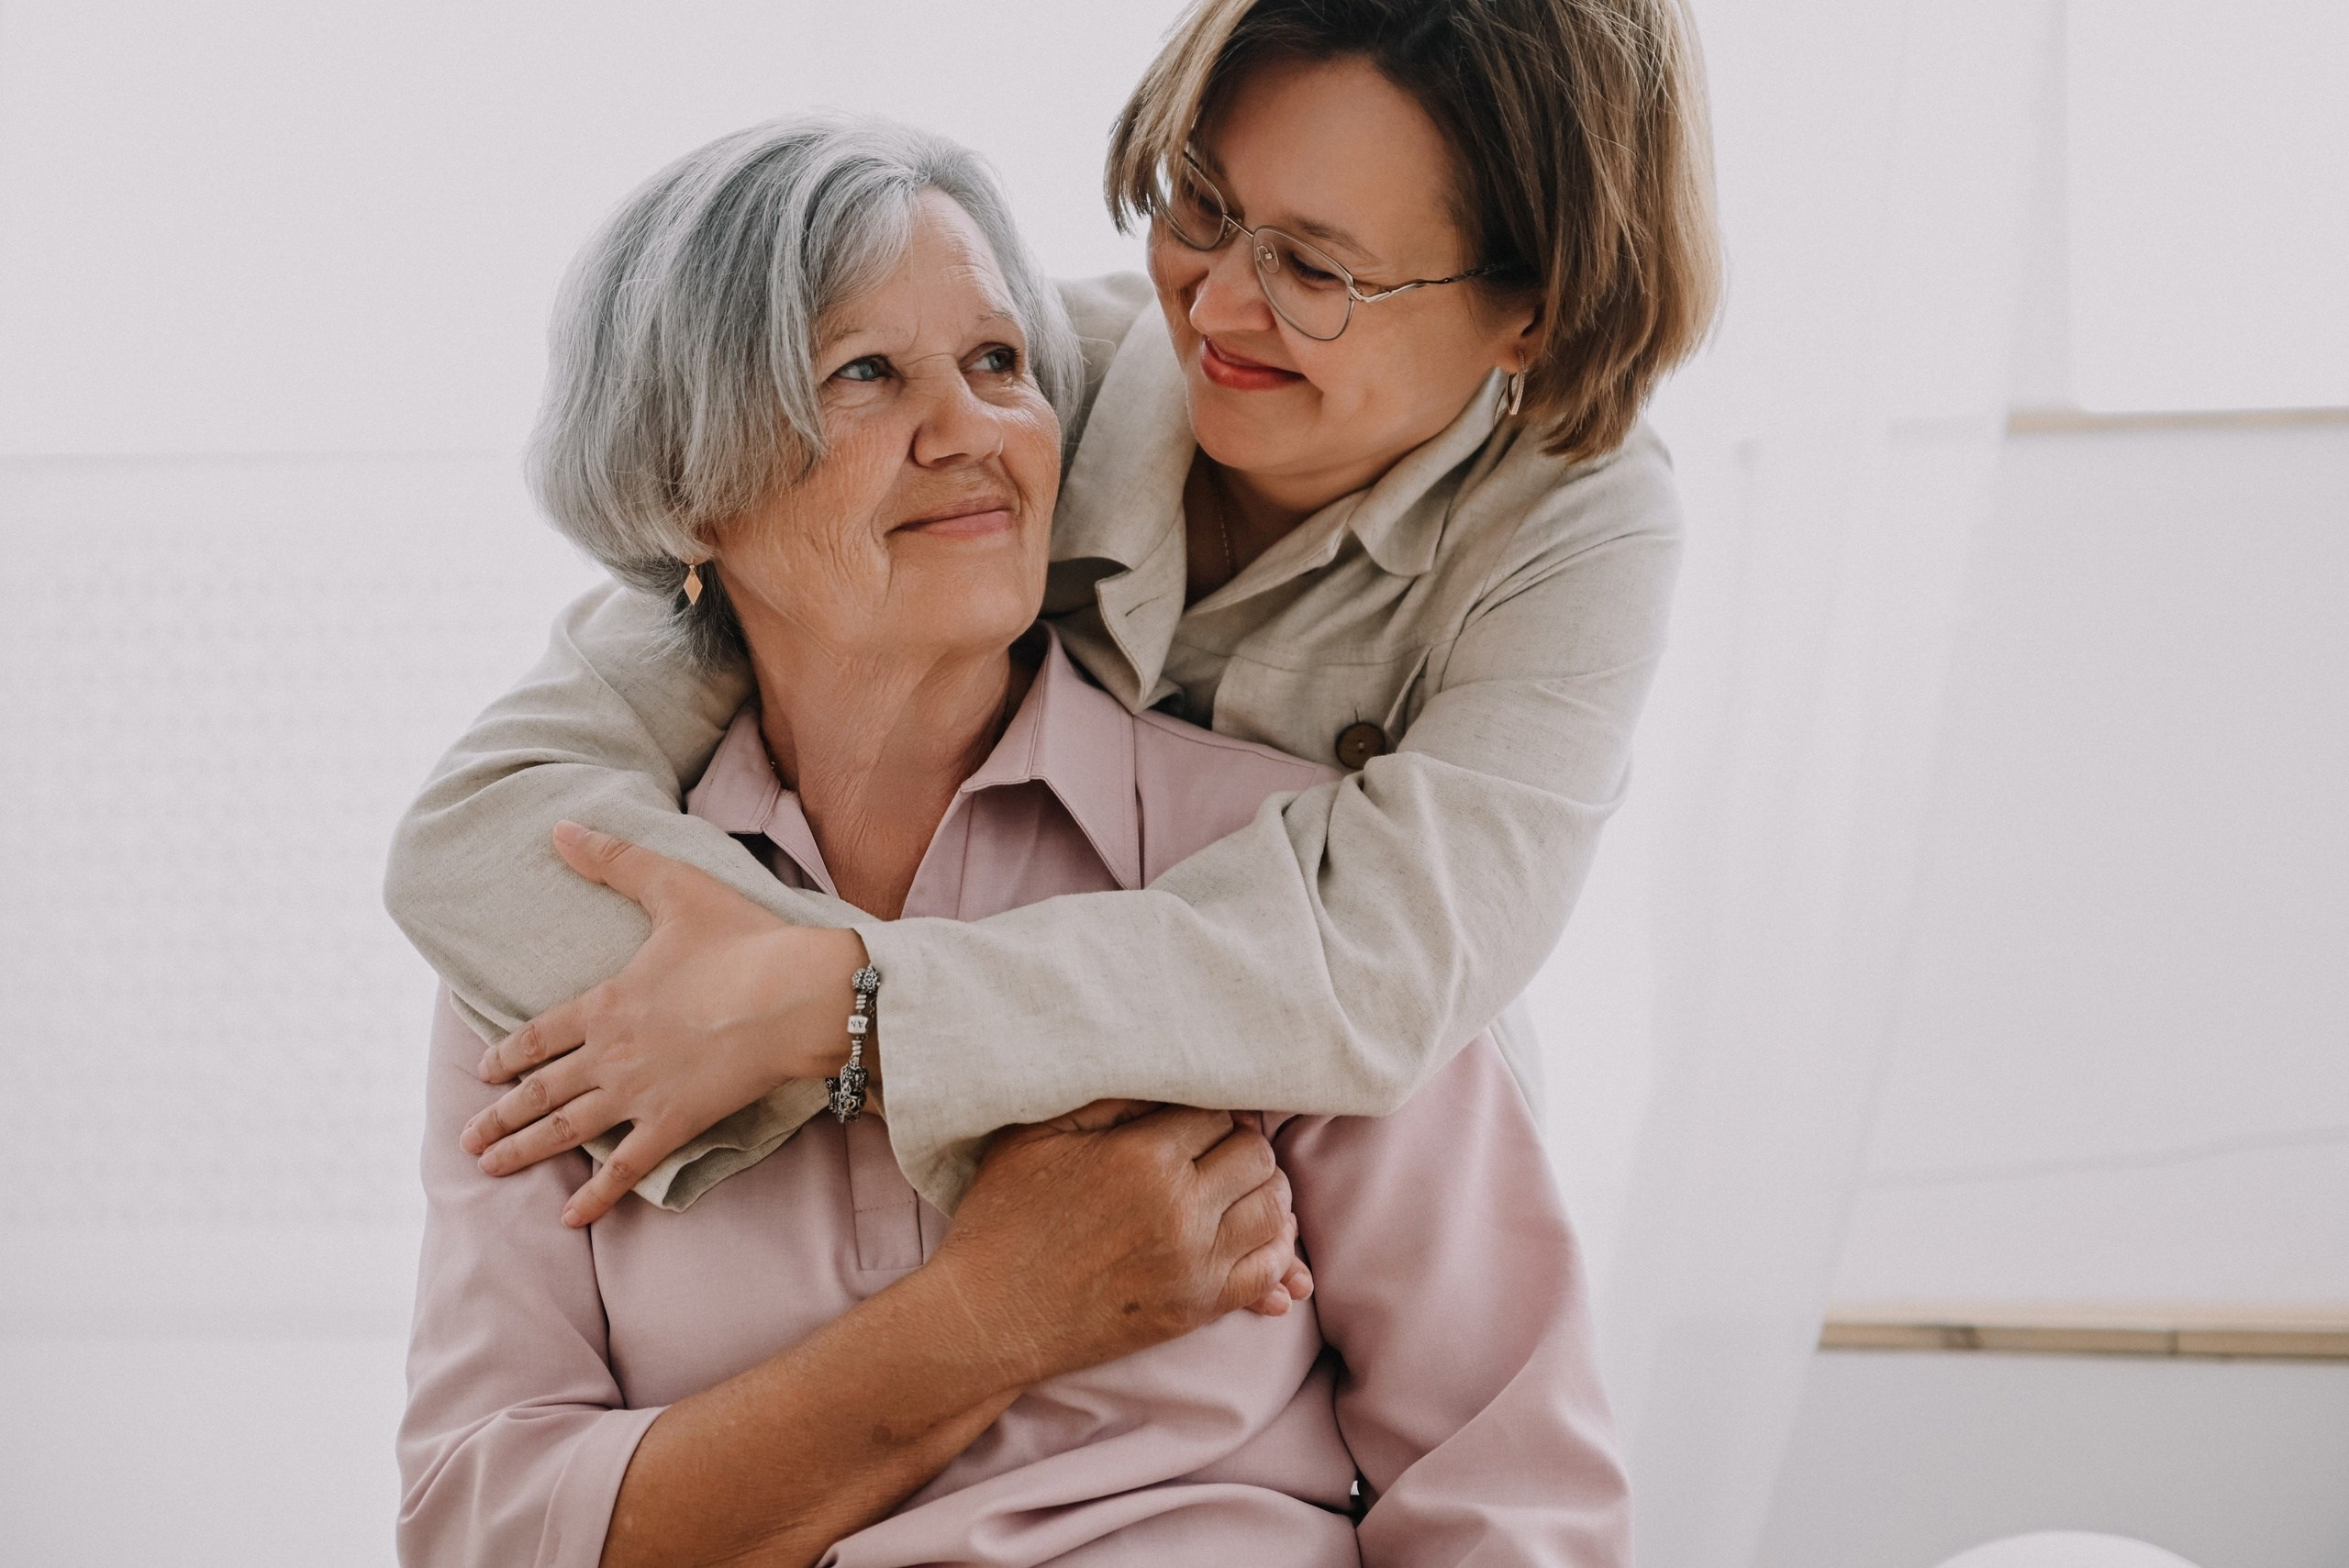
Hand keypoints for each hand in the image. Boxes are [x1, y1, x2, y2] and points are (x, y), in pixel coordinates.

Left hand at [459, 821, 866, 1226]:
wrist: (797, 995)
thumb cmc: (743, 940)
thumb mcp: (674, 888)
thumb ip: (615, 862)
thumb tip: (561, 828)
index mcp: (606, 1002)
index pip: (539, 1036)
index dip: (507, 1056)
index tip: (483, 1074)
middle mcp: (610, 1054)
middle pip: (541, 1090)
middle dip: (500, 1116)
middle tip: (468, 1138)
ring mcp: (640, 1094)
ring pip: (568, 1130)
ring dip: (525, 1150)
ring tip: (491, 1167)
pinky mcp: (675, 1123)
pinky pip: (625, 1167)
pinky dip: (594, 1195)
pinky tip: (568, 1217)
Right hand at [926, 1100, 1313, 1386]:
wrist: (988, 1318)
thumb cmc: (1002, 1220)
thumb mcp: (1037, 1135)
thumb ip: (1107, 1099)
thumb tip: (1165, 1080)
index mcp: (1144, 1157)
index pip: (1218, 1115)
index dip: (1210, 1113)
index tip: (1196, 1120)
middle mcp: (1181, 1209)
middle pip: (1256, 1158)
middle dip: (1241, 1147)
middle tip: (1218, 1151)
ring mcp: (1194, 1264)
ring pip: (1272, 1212)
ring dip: (1263, 1193)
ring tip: (1239, 1188)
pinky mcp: (1196, 1308)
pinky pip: (1267, 1271)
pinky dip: (1275, 1250)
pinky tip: (1257, 1236)